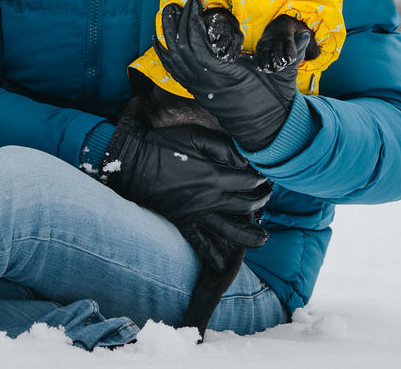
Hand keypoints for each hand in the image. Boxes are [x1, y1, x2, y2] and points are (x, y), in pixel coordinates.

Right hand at [100, 118, 270, 249]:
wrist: (133, 163)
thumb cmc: (163, 145)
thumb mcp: (194, 135)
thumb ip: (222, 146)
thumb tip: (245, 158)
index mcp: (214, 177)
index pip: (249, 182)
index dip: (261, 179)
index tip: (266, 175)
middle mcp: (209, 199)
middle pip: (246, 207)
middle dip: (261, 202)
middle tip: (267, 197)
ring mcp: (196, 215)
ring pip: (231, 232)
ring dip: (251, 236)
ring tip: (264, 237)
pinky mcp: (183, 223)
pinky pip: (200, 245)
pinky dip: (213, 257)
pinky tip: (223, 265)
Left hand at [154, 0, 309, 151]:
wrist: (267, 130)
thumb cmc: (274, 102)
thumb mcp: (284, 77)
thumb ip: (293, 54)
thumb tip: (307, 33)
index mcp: (228, 75)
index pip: (199, 46)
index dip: (193, 22)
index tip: (195, 3)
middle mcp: (208, 83)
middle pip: (181, 49)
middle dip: (176, 24)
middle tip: (176, 3)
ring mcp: (200, 89)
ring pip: (174, 59)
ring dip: (168, 35)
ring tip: (166, 14)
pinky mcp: (197, 92)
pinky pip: (174, 72)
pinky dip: (165, 55)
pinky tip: (159, 40)